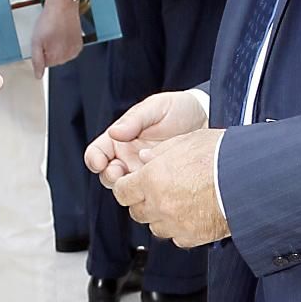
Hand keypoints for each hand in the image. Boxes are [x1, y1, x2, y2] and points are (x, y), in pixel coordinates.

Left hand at [29, 0, 82, 77]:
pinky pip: (70, 50)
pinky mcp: (79, 44)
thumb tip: (38, 75)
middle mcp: (68, 56)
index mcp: (56, 57)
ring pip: (63, 55)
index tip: (42, 41)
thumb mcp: (36, 41)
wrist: (62, 6)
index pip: (46, 64)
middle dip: (50, 50)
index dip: (41, 52)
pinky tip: (63, 34)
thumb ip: (37, 60)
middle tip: (48, 36)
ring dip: (58, 47)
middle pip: (55, 60)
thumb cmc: (49, 20)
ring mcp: (74, 50)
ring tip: (55, 33)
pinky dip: (65, 44)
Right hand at [86, 88, 208, 187]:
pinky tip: (156, 185)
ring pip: (125, 188)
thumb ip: (134, 119)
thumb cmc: (179, 108)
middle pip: (107, 176)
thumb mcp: (155, 108)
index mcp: (119, 139)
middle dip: (110, 177)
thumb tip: (114, 132)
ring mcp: (142, 172)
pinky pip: (147, 193)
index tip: (100, 162)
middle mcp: (127, 157)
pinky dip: (148, 193)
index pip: (96, 153)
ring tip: (141, 178)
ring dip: (128, 187)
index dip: (94, 160)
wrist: (207, 119)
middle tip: (120, 173)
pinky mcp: (159, 182)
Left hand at [113, 128, 229, 247]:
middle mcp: (159, 203)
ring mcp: (174, 223)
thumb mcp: (187, 141)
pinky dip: (179, 228)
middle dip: (143, 201)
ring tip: (178, 202)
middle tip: (156, 191)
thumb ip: (160, 152)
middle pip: (136, 211)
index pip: (121, 191)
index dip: (126, 187)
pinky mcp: (191, 237)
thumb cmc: (222, 155)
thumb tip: (145, 158)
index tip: (131, 185)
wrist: (249, 179)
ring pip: (154, 226)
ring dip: (160, 216)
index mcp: (152, 178)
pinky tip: (192, 214)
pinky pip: (176, 237)